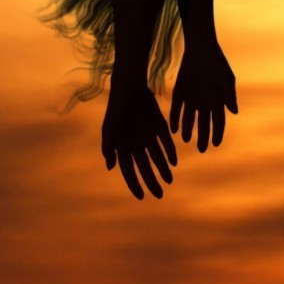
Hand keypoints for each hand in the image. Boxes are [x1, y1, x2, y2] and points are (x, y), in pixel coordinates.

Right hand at [102, 79, 177, 199]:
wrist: (131, 87)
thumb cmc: (117, 107)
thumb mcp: (110, 128)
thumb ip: (109, 148)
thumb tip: (111, 168)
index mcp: (122, 147)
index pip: (129, 171)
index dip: (135, 184)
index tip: (142, 196)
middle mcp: (136, 144)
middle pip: (145, 167)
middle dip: (151, 181)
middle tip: (160, 194)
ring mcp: (148, 136)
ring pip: (157, 157)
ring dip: (163, 169)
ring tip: (169, 180)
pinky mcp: (159, 126)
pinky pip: (166, 143)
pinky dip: (169, 152)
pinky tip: (173, 162)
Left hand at [171, 39, 238, 153]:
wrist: (200, 48)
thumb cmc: (217, 63)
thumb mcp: (226, 78)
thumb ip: (229, 95)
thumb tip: (234, 112)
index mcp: (218, 100)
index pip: (219, 122)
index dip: (218, 133)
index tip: (215, 145)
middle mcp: (205, 102)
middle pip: (204, 124)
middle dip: (203, 137)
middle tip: (201, 149)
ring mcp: (192, 98)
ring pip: (189, 119)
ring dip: (188, 129)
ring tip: (187, 139)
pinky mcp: (180, 93)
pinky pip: (177, 110)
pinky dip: (176, 119)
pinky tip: (174, 129)